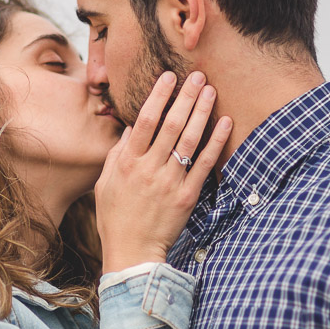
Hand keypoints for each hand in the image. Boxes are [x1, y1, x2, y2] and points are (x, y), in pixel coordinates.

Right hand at [95, 70, 231, 273]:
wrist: (132, 253)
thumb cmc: (115, 218)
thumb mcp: (105, 184)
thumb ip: (117, 154)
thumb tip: (130, 127)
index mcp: (126, 163)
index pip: (143, 120)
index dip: (157, 96)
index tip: (168, 77)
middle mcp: (148, 169)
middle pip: (170, 125)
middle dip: (185, 97)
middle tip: (197, 75)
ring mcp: (169, 183)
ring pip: (189, 140)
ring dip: (201, 112)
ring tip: (210, 90)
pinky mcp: (187, 197)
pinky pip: (205, 164)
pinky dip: (216, 141)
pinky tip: (224, 122)